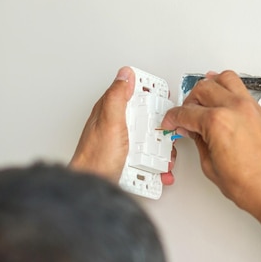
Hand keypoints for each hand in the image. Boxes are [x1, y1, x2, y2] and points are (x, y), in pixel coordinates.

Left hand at [70, 66, 175, 184]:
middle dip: (162, 125)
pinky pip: (148, 159)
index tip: (164, 98)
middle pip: (146, 117)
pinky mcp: (128, 160)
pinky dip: (157, 165)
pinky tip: (158, 169)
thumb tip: (125, 74)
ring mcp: (123, 144)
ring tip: (163, 156)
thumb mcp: (110, 122)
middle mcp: (116, 126)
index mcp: (111, 111)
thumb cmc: (95, 159)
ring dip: (162, 149)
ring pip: (150, 139)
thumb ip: (118, 97)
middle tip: (168, 133)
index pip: (133, 92)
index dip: (151, 92)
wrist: (92, 188)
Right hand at [161, 71, 260, 216]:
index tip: (172, 122)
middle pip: (203, 88)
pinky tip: (224, 98)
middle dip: (189, 100)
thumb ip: (199, 143)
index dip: (173, 118)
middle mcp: (235, 109)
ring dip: (210, 85)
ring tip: (204, 99)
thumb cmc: (251, 185)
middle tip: (186, 114)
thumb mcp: (211, 167)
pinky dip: (229, 90)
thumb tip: (194, 133)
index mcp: (218, 122)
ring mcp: (251, 108)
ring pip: (225, 79)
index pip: (186, 112)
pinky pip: (242, 90)